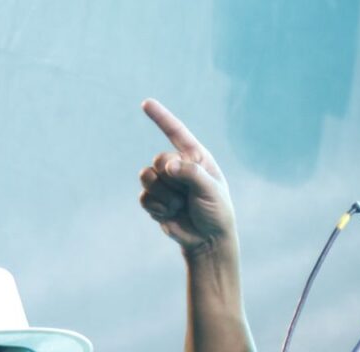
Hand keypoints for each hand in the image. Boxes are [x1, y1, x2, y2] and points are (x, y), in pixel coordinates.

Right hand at [138, 98, 235, 253]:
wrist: (208, 240)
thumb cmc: (216, 211)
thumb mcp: (211, 190)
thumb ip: (191, 174)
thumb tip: (167, 166)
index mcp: (196, 158)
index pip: (177, 133)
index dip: (161, 118)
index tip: (146, 103)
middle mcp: (178, 166)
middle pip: (159, 159)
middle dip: (171, 178)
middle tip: (186, 195)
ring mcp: (165, 183)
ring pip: (146, 176)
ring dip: (163, 194)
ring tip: (179, 205)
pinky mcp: (154, 200)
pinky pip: (143, 196)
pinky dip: (157, 207)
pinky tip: (170, 214)